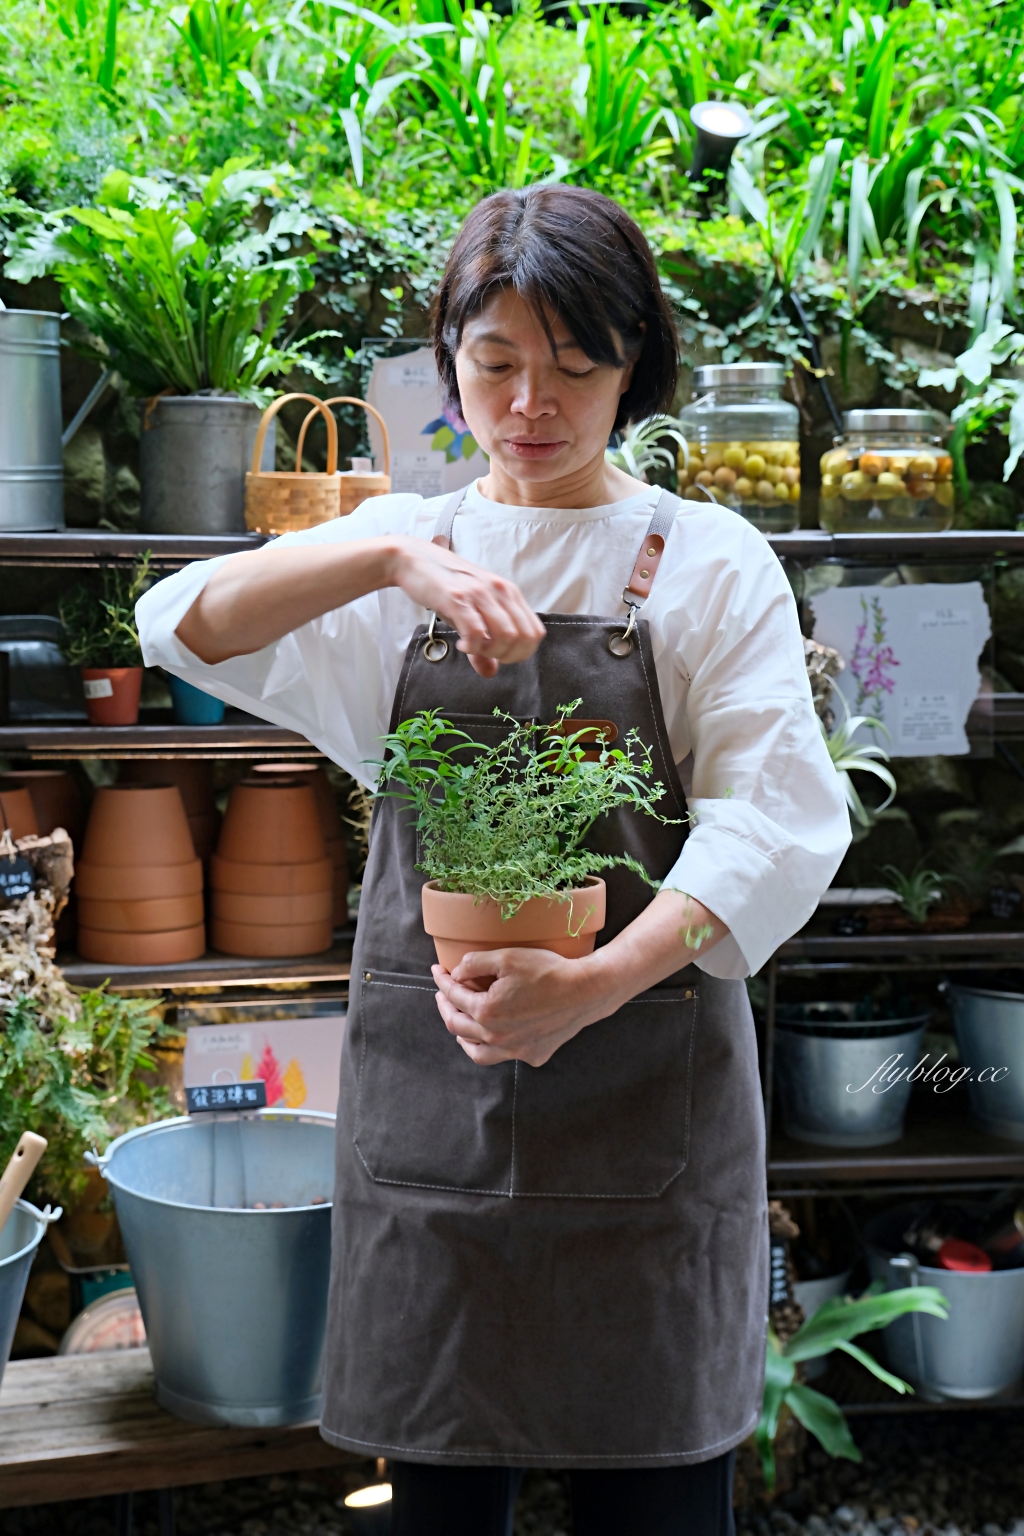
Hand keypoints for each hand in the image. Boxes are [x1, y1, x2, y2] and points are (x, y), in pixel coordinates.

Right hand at [389, 538, 544, 677]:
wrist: (414, 559)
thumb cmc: (444, 586)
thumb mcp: (469, 614)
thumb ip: (484, 645)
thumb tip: (491, 672)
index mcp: (509, 593)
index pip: (535, 632)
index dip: (522, 652)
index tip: (499, 656)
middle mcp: (500, 591)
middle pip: (524, 637)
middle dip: (506, 655)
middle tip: (485, 654)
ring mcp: (480, 593)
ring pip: (505, 635)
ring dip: (490, 651)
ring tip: (471, 648)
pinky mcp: (459, 597)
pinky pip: (476, 631)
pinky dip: (471, 646)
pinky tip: (460, 644)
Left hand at [431, 889, 728, 1068]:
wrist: (585, 991)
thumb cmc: (549, 971)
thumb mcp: (507, 957)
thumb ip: (474, 963)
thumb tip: (456, 973)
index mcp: (486, 1013)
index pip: (453, 996)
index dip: (442, 981)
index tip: (437, 971)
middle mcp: (497, 1038)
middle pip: (457, 1026)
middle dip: (445, 1007)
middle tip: (443, 994)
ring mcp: (515, 1051)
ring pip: (477, 1051)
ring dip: (463, 1036)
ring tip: (460, 1022)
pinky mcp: (533, 1055)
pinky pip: (505, 1055)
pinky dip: (494, 1046)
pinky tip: (496, 1034)